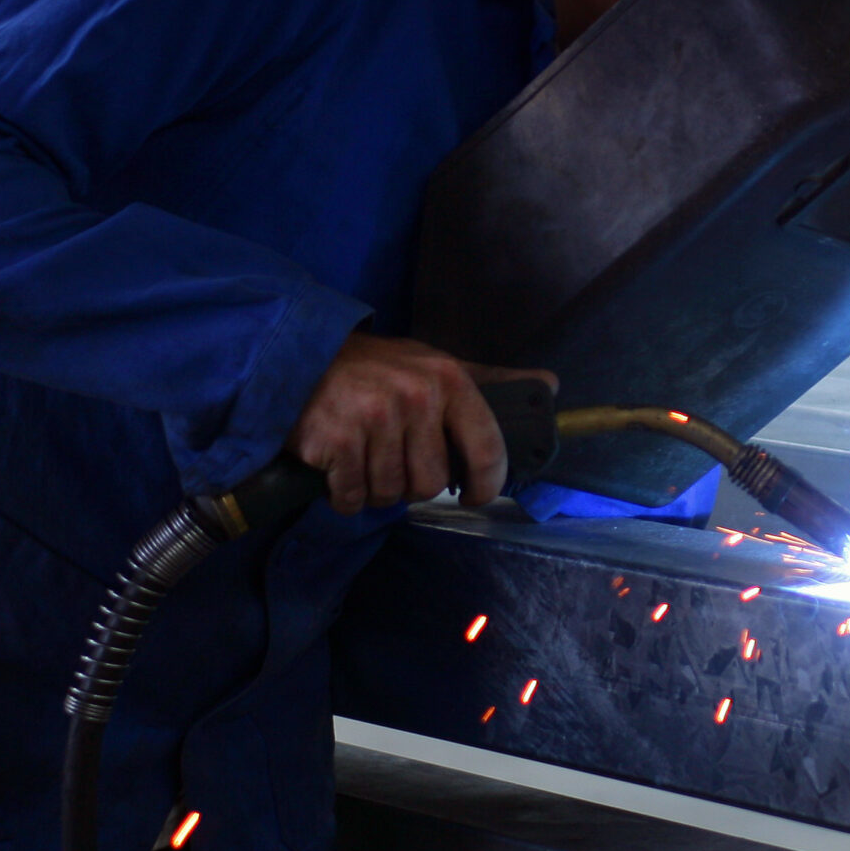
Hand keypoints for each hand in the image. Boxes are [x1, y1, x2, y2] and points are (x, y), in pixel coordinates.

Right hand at [290, 334, 554, 513]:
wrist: (299, 354)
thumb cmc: (375, 367)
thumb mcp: (435, 364)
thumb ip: (491, 381)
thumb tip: (550, 385)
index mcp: (448, 379)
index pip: (487, 448)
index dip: (487, 483)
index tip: (476, 495)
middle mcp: (416, 397)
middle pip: (432, 483)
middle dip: (413, 483)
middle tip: (395, 461)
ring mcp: (374, 419)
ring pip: (392, 493)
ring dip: (377, 489)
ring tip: (365, 459)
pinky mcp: (336, 441)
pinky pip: (353, 496)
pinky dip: (345, 494)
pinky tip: (339, 469)